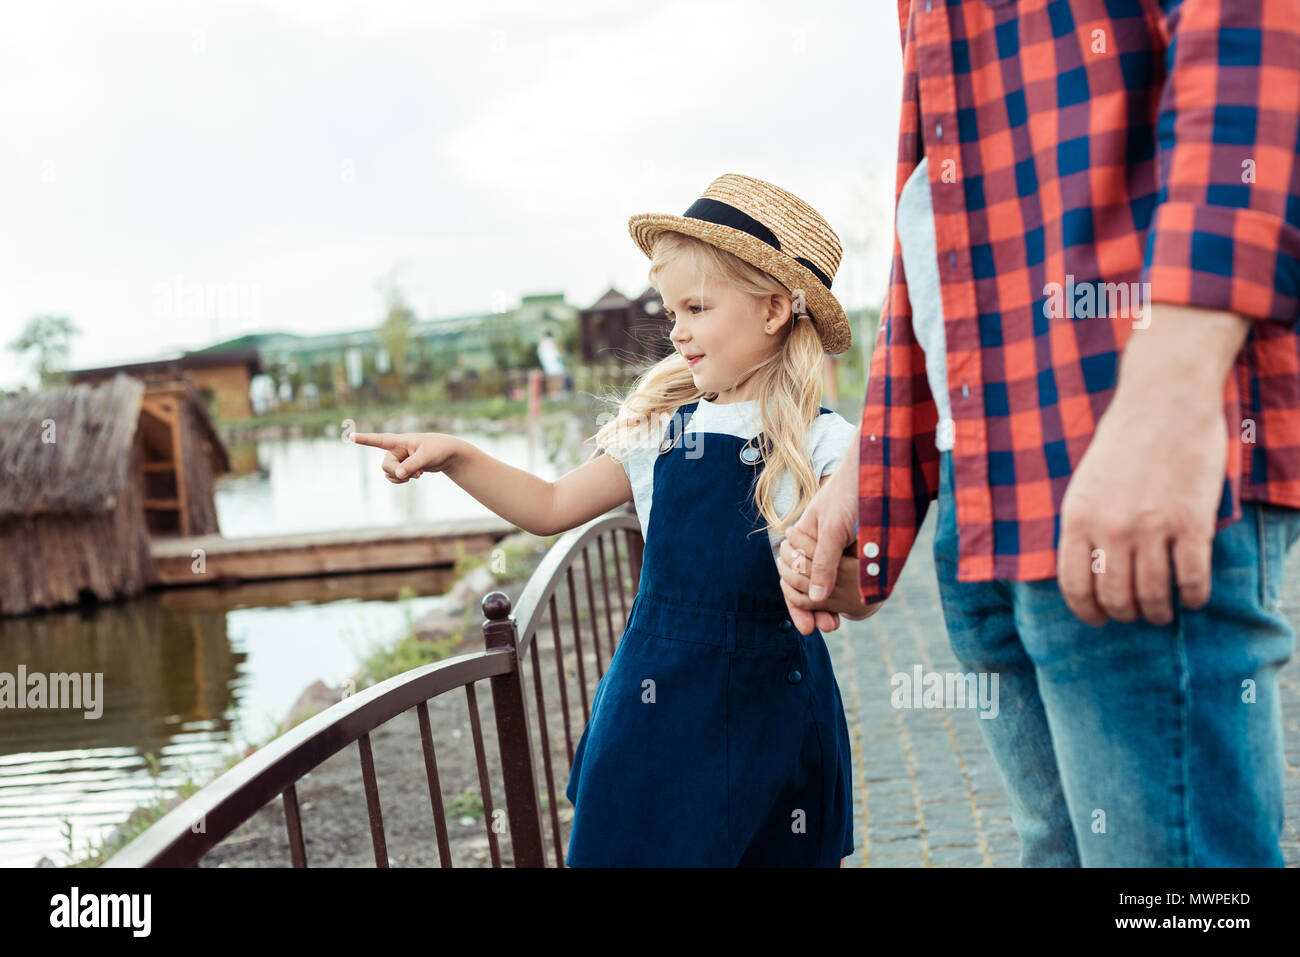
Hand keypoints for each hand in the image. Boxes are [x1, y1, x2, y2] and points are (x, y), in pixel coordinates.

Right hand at [349, 431, 460, 483]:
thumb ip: (411, 465)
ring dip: (402, 477)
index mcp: (400, 441)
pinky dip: (403, 479)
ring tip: (419, 474)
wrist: (448, 454)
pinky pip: (395, 477)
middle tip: (417, 474)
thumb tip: (398, 474)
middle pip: (385, 465)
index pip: (379, 439)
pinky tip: (416, 476)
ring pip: (389, 473)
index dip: (365, 439)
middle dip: (397, 473)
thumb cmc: (438, 449)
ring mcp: (399, 459)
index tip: (351, 436)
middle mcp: (396, 449)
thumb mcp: (426, 456)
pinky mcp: (403, 466)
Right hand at [781, 445, 865, 633]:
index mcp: (803, 538)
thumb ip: (823, 563)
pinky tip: (852, 608)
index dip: (797, 604)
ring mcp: (838, 549)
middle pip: (806, 585)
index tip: (809, 627)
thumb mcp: (834, 529)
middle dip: (813, 609)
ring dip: (829, 606)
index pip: (791, 578)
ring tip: (838, 623)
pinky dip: (846, 594)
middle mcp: (818, 546)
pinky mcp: (858, 550)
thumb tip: (815, 598)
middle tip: (828, 628)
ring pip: (827, 585)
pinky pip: (847, 577)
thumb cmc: (850, 491)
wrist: (880, 468)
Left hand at [1057, 304, 1249, 626]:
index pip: (1074, 586)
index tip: (1099, 620)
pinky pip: (1192, 579)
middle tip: (1137, 613)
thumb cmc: (1123, 440)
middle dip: (1126, 614)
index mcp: (1077, 518)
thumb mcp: (1084, 484)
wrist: (1163, 401)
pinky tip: (1193, 598)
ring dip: (1160, 612)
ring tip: (1164, 611)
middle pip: (1115, 597)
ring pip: (1153, 595)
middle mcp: (1110, 528)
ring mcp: (1151, 527)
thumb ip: (1084, 526)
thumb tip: (1088, 572)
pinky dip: (1193, 597)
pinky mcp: (1191, 523)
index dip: (1087, 612)